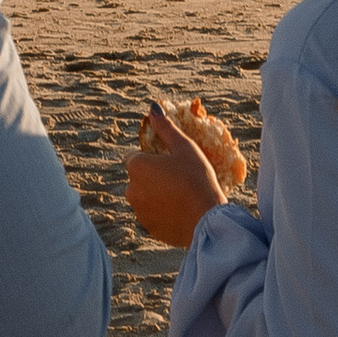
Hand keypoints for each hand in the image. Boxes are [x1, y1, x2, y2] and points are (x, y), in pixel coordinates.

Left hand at [126, 95, 243, 246]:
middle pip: (139, 177)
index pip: (136, 156)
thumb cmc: (196, 179)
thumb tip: (153, 108)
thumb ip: (165, 128)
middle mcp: (131, 190)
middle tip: (179, 178)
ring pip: (145, 197)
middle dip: (153, 176)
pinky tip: (181, 210)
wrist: (206, 220)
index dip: (153, 157)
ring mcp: (139, 212)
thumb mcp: (185, 147)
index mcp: (137, 167)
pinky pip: (153, 215)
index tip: (171, 161)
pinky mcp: (149, 229)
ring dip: (156, 194)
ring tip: (182, 195)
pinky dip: (162, 212)